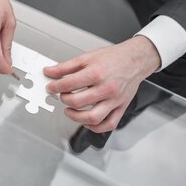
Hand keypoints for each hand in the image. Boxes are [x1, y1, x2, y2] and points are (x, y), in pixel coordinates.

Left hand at [44, 36, 160, 132]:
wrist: (134, 60)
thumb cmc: (113, 58)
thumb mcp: (86, 57)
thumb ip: (66, 66)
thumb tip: (50, 71)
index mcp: (96, 73)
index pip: (68, 84)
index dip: (55, 87)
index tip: (51, 87)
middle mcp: (106, 88)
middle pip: (78, 102)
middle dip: (64, 100)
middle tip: (61, 96)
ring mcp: (115, 100)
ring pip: (93, 118)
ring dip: (76, 117)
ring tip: (69, 110)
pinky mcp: (121, 108)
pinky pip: (108, 124)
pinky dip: (95, 127)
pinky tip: (86, 121)